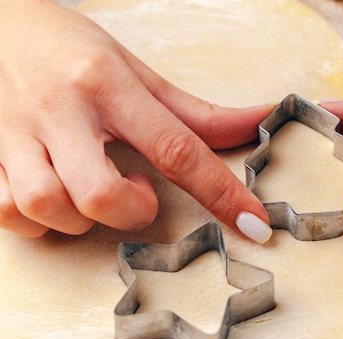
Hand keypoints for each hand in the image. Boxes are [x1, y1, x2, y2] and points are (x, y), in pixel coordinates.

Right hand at [0, 0, 273, 241]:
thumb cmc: (72, 50)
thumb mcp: (137, 73)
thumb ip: (198, 113)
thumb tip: (258, 122)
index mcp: (107, 84)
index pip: (177, 148)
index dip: (221, 193)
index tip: (253, 225)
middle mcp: (60, 110)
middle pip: (101, 194)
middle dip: (131, 211)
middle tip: (137, 190)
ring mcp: (13, 134)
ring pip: (48, 208)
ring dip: (82, 217)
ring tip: (89, 187)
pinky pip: (7, 214)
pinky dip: (37, 220)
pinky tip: (54, 195)